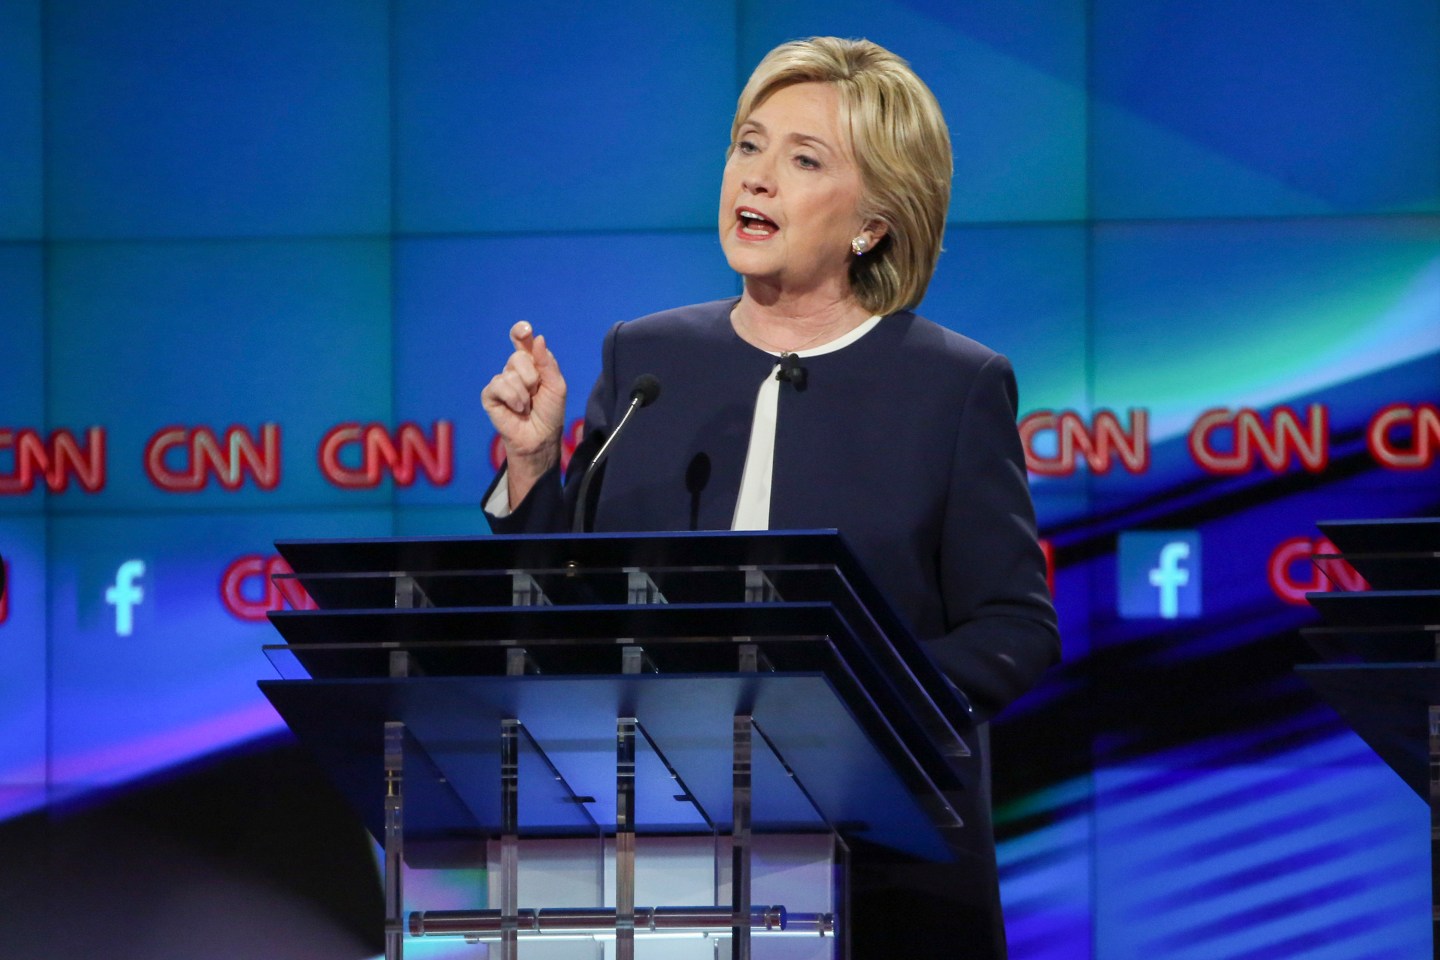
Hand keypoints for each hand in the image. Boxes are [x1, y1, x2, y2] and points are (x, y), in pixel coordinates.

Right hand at [481, 321, 567, 504]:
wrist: (540, 437)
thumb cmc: (550, 413)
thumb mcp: (556, 386)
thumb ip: (547, 363)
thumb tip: (538, 338)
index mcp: (532, 364)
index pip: (522, 342)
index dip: (520, 333)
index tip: (524, 330)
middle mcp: (515, 371)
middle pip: (517, 357)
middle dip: (531, 376)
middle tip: (535, 393)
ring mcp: (501, 382)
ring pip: (509, 373)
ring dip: (524, 393)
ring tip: (526, 406)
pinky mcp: (490, 395)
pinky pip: (498, 385)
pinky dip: (512, 398)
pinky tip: (516, 409)